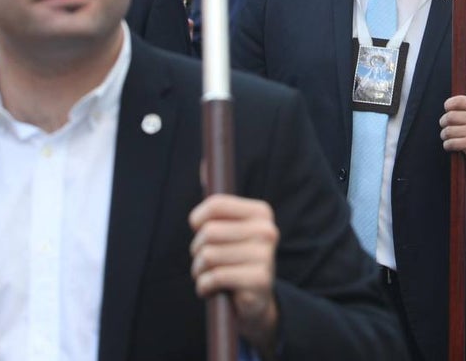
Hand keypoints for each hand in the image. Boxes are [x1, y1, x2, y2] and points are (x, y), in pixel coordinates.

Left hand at [189, 194, 279, 354]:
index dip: (197, 221)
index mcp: (261, 212)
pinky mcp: (258, 279)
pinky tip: (213, 289)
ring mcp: (265, 255)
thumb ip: (217, 202)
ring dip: (200, 271)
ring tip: (211, 276)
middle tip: (208, 262)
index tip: (200, 231)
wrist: (256, 302)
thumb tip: (204, 164)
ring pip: (208, 256)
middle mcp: (267, 230)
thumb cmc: (235, 261)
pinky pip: (214, 277)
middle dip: (198, 251)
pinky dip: (204, 286)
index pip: (215, 204)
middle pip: (208, 232)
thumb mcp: (229, 229)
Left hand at [441, 95, 465, 165]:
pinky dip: (447, 145)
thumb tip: (465, 77)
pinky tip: (452, 145)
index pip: (457, 101)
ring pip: (448, 131)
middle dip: (444, 123)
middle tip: (446, 126)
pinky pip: (450, 143)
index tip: (448, 110)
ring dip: (444, 136)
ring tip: (449, 137)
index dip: (448, 105)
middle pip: (449, 116)